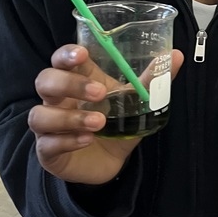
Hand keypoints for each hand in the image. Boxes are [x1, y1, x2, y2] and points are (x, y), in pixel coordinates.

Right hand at [29, 44, 184, 184]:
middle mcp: (57, 100)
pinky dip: (67, 140)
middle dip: (69, 84)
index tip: (82, 54)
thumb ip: (153, 80)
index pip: (60, 59)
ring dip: (69, 117)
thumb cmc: (117, 123)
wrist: (110, 162)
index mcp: (77, 80)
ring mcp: (49, 126)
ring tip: (99, 123)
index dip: (66, 54)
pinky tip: (88, 140)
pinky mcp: (48, 151)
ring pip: (40, 115)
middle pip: (45, 81)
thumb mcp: (137, 102)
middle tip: (99, 92)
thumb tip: (177, 55)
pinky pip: (47, 143)